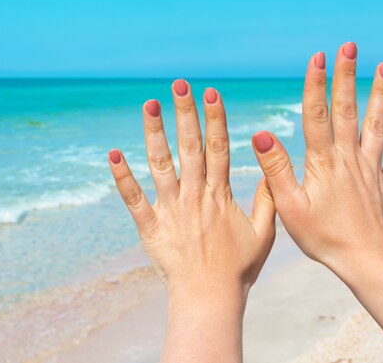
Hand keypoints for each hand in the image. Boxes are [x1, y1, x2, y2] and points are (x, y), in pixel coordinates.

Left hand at [108, 79, 275, 362]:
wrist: (209, 298)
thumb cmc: (238, 269)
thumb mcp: (264, 233)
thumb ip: (267, 200)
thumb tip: (270, 170)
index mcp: (220, 195)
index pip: (219, 148)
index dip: (215, 119)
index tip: (211, 93)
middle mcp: (194, 196)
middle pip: (190, 147)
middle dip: (185, 113)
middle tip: (179, 85)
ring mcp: (171, 209)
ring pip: (161, 164)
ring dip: (154, 133)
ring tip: (149, 105)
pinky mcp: (150, 226)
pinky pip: (134, 199)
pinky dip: (122, 177)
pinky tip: (113, 154)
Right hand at [251, 42, 382, 271]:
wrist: (366, 262)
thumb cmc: (323, 237)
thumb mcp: (289, 207)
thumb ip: (277, 169)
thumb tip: (262, 134)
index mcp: (323, 162)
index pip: (318, 115)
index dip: (316, 84)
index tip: (318, 56)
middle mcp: (350, 158)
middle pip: (348, 110)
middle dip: (347, 76)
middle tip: (350, 47)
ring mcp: (372, 169)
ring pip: (377, 125)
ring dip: (381, 95)